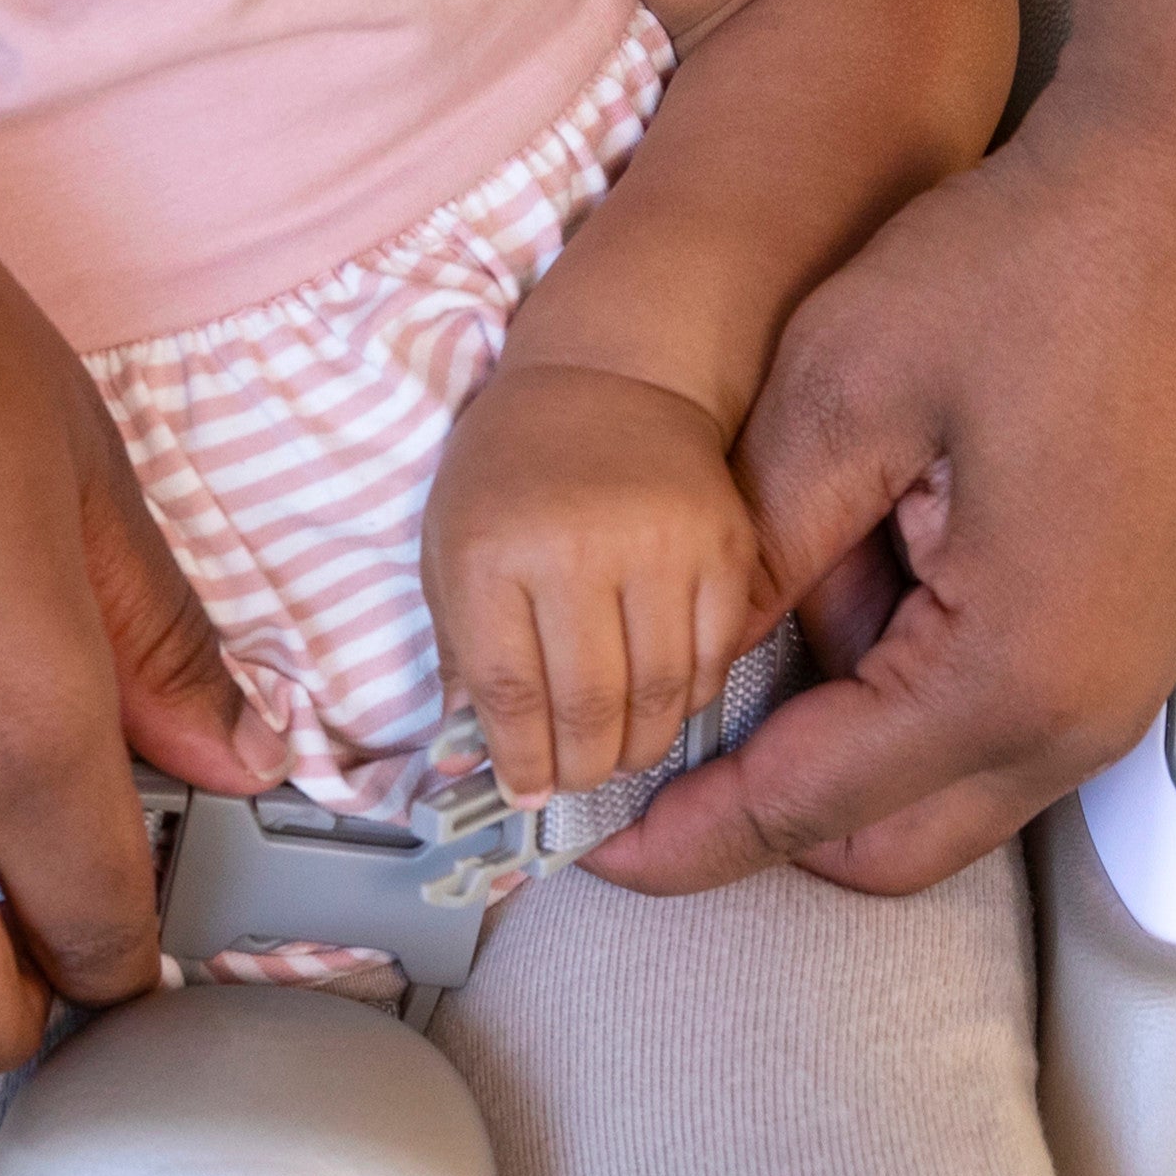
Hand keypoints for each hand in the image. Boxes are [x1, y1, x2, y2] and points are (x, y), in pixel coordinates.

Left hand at [425, 363, 770, 800]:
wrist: (606, 383)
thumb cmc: (511, 471)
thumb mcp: (449, 547)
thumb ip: (459, 648)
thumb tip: (471, 754)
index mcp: (489, 552)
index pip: (508, 691)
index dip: (519, 758)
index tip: (523, 792)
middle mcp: (575, 549)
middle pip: (587, 704)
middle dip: (578, 766)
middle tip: (573, 783)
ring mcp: (659, 545)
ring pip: (658, 693)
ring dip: (637, 746)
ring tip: (616, 758)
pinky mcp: (725, 542)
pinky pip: (714, 655)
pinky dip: (690, 699)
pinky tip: (664, 707)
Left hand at [595, 0, 1175, 895]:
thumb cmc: (1042, 265)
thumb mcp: (839, 399)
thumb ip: (756, 552)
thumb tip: (687, 653)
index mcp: (1005, 673)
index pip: (804, 809)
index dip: (682, 833)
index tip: (588, 842)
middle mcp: (1081, 709)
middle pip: (882, 842)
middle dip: (753, 819)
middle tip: (639, 762)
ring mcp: (1118, 671)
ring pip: (937, 781)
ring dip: (824, 736)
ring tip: (730, 623)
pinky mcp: (1126, 619)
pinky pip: (984, 705)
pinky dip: (890, 677)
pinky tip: (834, 565)